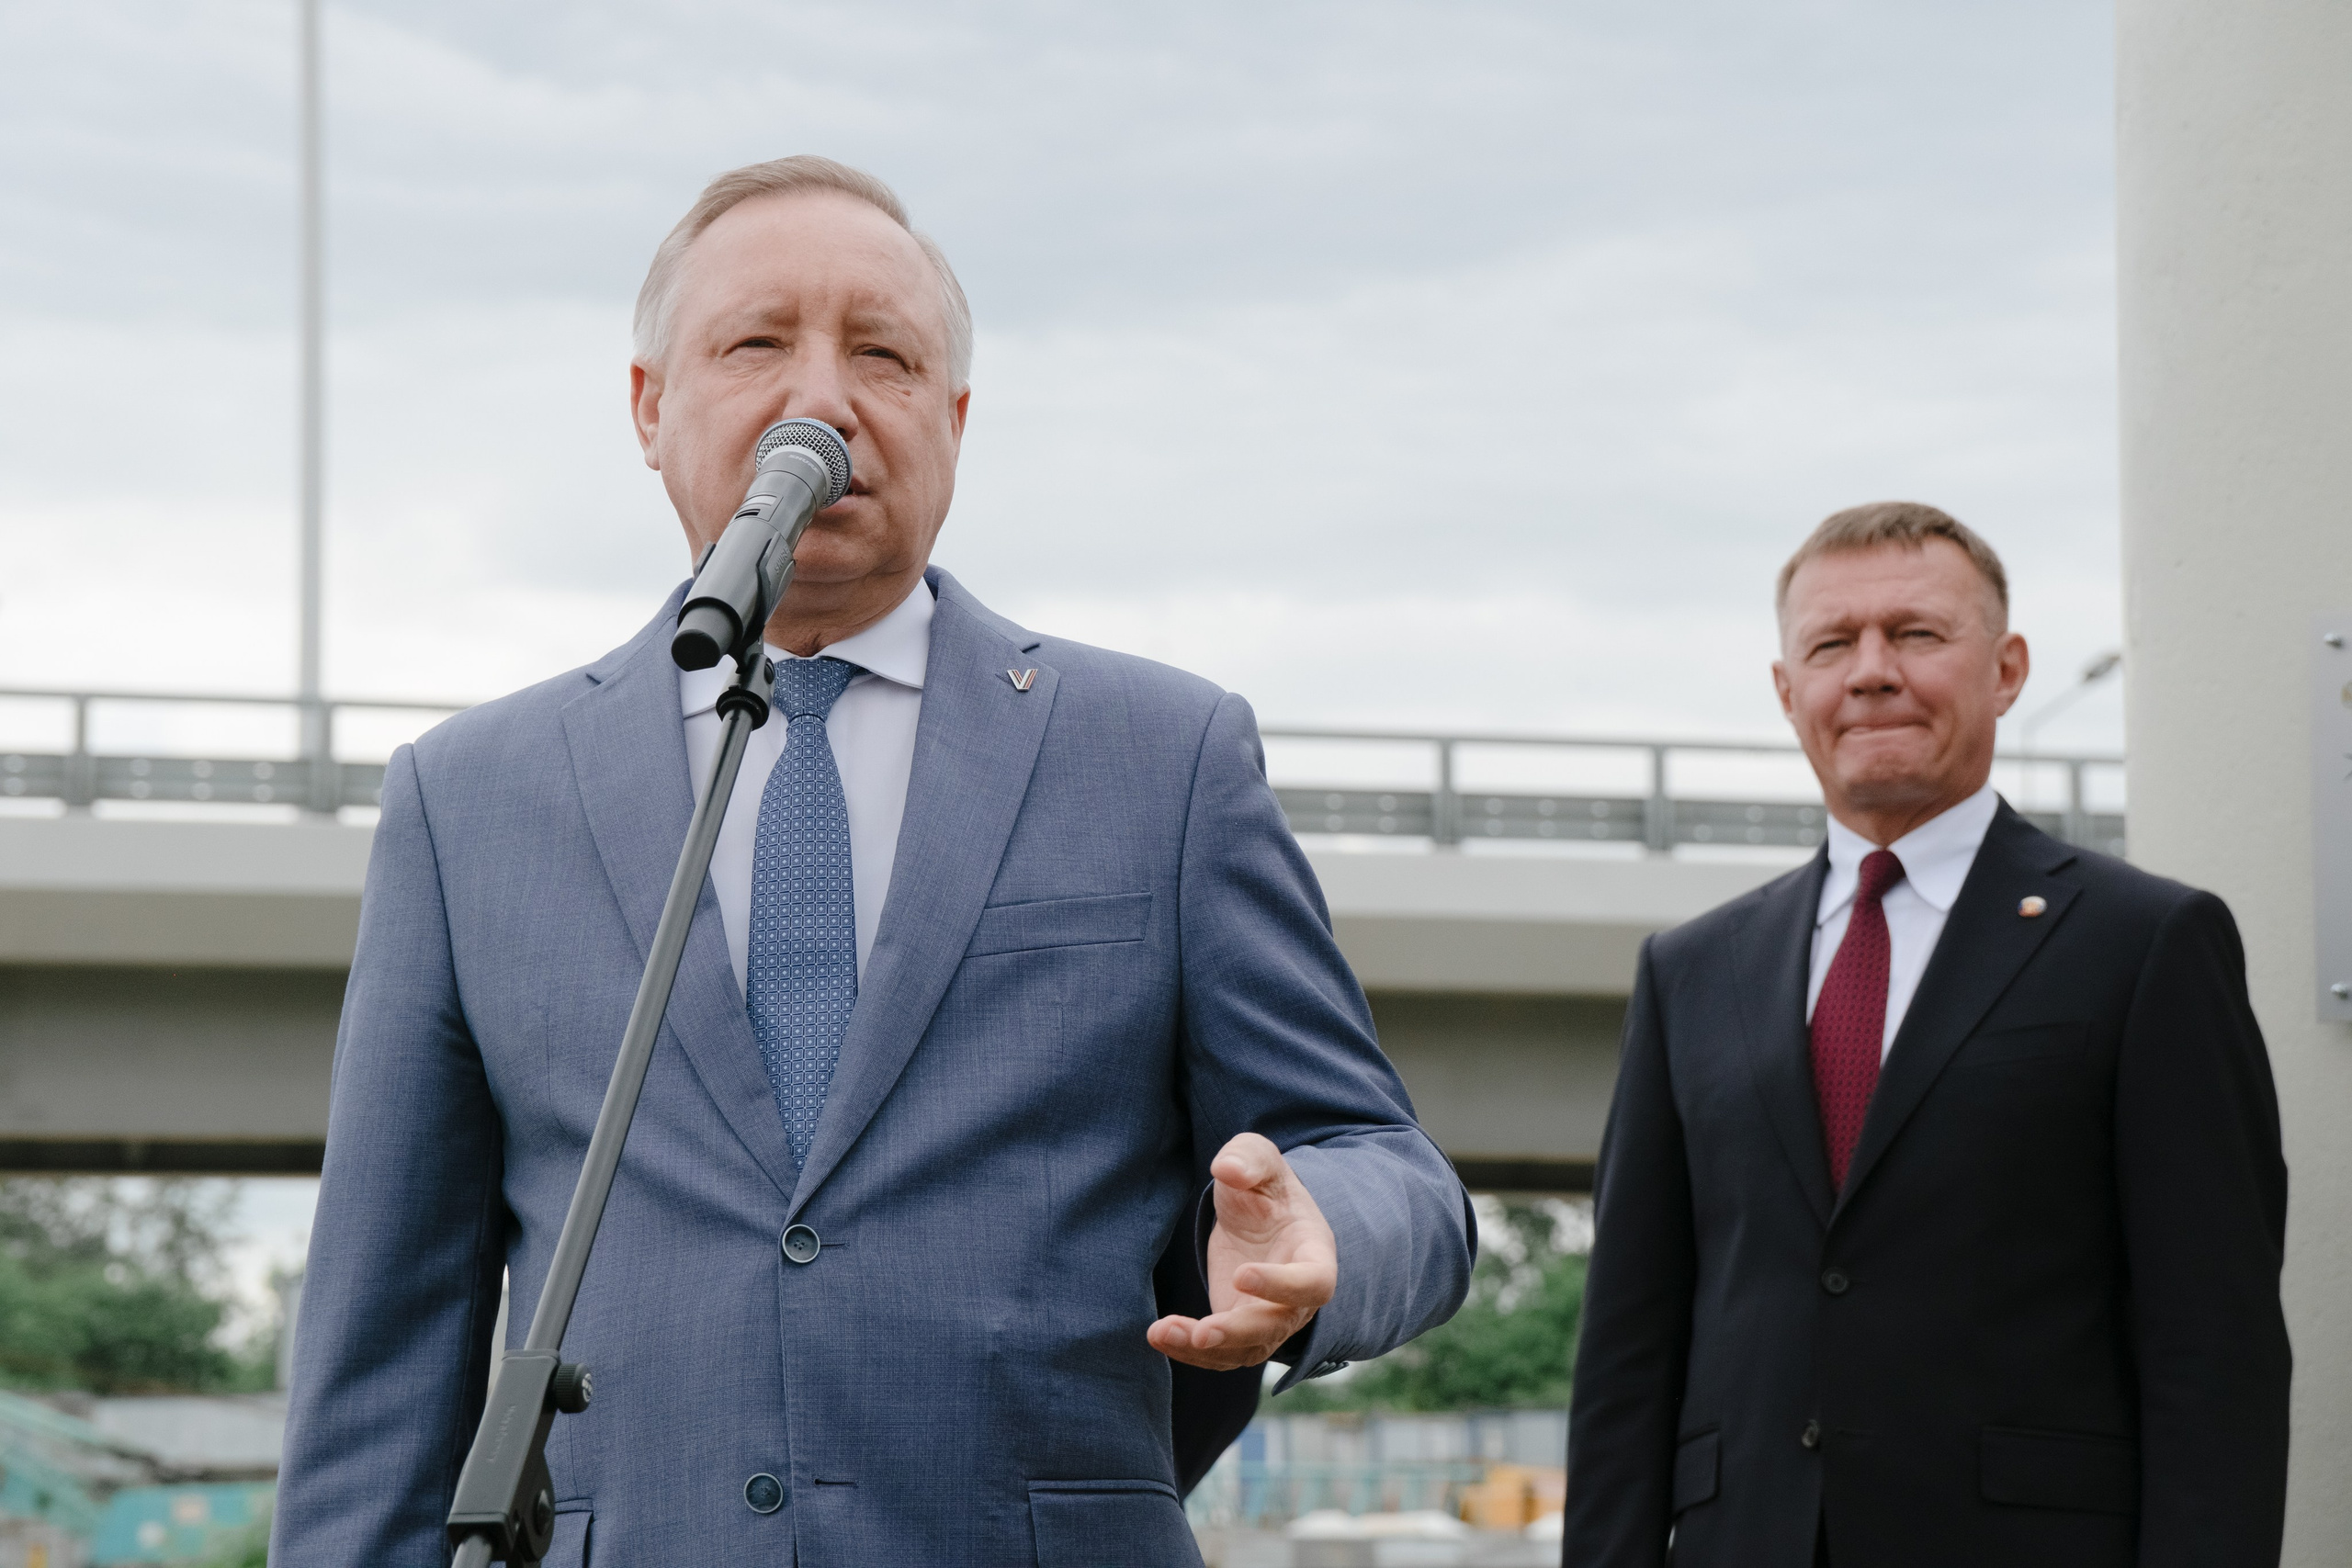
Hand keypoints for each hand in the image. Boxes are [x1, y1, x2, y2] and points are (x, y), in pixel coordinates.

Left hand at [1147, 1132, 1336, 1370]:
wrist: (1256, 1216)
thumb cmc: (1264, 1188)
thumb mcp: (1259, 1159)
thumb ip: (1248, 1158)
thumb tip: (1228, 1168)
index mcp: (1314, 1254)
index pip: (1313, 1281)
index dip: (1282, 1285)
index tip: (1241, 1274)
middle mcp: (1297, 1298)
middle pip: (1277, 1326)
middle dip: (1239, 1331)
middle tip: (1202, 1331)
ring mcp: (1268, 1319)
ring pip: (1246, 1349)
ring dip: (1206, 1349)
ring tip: (1164, 1333)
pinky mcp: (1238, 1330)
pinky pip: (1220, 1352)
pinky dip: (1189, 1351)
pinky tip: (1158, 1336)